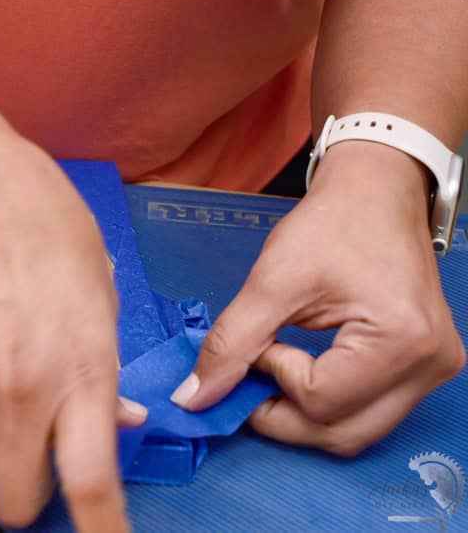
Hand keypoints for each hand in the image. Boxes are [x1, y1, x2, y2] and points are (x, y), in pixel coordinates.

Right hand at [0, 139, 145, 529]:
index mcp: (80, 375)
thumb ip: (106, 376)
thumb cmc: (50, 235)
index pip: (91, 484)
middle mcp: (18, 388)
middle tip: (26, 468)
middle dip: (22, 498)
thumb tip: (118, 423)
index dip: (97, 532)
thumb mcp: (103, 305)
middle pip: (11, 499)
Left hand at [173, 141, 464, 455]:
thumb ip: (231, 343)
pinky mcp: (422, 368)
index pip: (319, 401)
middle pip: (341, 435)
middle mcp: (430, 365)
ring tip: (273, 369)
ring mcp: (432, 370)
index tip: (260, 340)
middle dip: (281, 418)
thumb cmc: (334, 223)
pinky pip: (367, 411)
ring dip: (302, 415)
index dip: (273, 377)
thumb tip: (194, 399)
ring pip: (355, 432)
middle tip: (246, 380)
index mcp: (401, 340)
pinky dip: (326, 403)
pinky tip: (300, 369)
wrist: (376, 192)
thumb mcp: (272, 280)